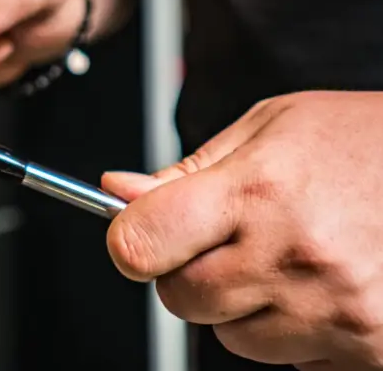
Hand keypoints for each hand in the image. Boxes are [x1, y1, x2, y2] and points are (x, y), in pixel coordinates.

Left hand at [102, 91, 382, 369]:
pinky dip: (295, 330)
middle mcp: (296, 256)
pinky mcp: (371, 350)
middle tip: (229, 238)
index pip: (143, 243)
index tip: (134, 235)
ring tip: (290, 256)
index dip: (127, 240)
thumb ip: (188, 170)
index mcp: (260, 191)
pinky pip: (292, 361)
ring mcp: (338, 311)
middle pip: (181, 298)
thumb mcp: (270, 127)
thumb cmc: (363, 141)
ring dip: (243, 306)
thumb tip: (118, 191)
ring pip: (233, 338)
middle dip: (186, 272)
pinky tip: (324, 284)